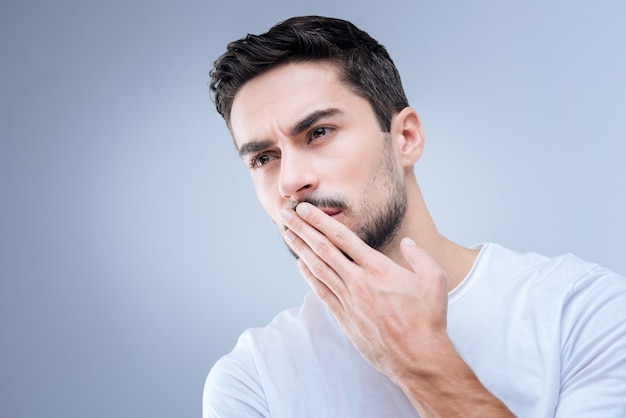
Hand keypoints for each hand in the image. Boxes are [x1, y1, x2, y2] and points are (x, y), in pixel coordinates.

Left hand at [280, 202, 448, 378]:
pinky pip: (322, 292)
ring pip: (318, 269)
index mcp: (378, 268)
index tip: (306, 208)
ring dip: (301, 249)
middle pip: (323, 249)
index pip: (342, 237)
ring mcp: (349, 300)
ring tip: (287, 234)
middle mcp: (358, 282)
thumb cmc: (428, 319)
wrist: (417, 357)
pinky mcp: (345, 318)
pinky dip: (309, 277)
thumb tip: (407, 244)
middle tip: (286, 215)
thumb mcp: (435, 280)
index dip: (320, 220)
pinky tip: (301, 266)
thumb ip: (420, 256)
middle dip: (302, 229)